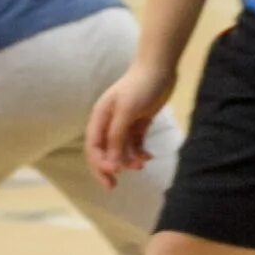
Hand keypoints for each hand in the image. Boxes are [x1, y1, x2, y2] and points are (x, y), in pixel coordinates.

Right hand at [86, 61, 175, 187]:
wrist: (160, 68)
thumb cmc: (141, 87)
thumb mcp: (127, 112)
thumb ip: (118, 137)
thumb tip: (112, 163)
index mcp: (100, 117)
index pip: (93, 147)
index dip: (99, 164)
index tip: (112, 175)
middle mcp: (109, 121)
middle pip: (104, 151)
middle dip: (108, 168)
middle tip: (113, 186)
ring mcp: (124, 122)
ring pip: (121, 149)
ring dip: (128, 160)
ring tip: (142, 165)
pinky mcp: (139, 122)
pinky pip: (135, 143)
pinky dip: (139, 152)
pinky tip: (148, 157)